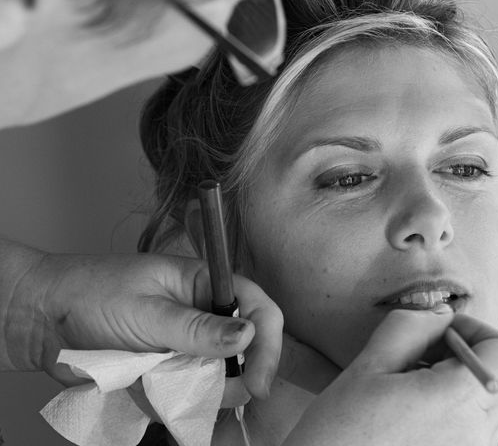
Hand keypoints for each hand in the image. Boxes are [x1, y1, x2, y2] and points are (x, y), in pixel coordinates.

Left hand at [7, 250, 282, 399]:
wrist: (40, 319)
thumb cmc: (91, 295)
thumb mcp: (147, 311)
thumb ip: (197, 328)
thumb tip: (249, 335)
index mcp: (203, 284)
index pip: (255, 306)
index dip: (267, 341)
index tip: (259, 379)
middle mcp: (201, 314)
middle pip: (245, 347)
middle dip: (238, 375)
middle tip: (220, 397)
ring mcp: (185, 344)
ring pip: (218, 376)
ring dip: (202, 391)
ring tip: (165, 387)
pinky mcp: (166, 369)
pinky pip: (187, 392)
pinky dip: (176, 402)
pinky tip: (150, 393)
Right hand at [284, 308, 497, 445]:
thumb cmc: (340, 431)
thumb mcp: (369, 365)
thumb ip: (413, 327)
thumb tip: (443, 316)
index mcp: (458, 400)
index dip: (482, 333)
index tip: (444, 335)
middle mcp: (477, 435)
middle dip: (467, 357)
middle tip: (419, 358)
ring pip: (489, 406)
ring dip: (459, 387)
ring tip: (410, 391)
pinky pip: (475, 433)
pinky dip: (453, 414)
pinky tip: (412, 417)